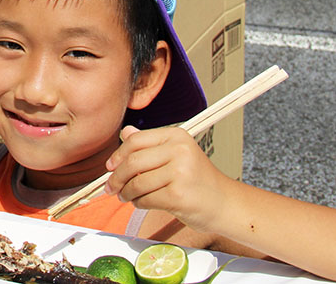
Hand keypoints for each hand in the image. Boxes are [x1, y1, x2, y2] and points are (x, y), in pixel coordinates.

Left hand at [104, 125, 228, 232]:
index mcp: (176, 136)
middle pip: (133, 162)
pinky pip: (146, 199)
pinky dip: (138, 203)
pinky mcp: (178, 195)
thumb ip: (150, 145)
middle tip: (110, 187)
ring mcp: (180, 172)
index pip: (135, 141)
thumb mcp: (177, 155)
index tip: (109, 166)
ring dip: (127, 193)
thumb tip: (125, 131)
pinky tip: (141, 203)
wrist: (226, 204)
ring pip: (137, 183)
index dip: (118, 155)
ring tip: (126, 197)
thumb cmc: (198, 180)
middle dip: (116, 177)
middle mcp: (179, 150)